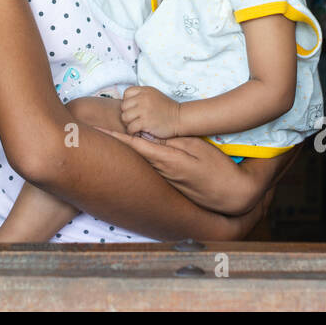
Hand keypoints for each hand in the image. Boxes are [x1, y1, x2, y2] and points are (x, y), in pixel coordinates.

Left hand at [93, 127, 260, 217]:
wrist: (230, 194)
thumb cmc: (217, 168)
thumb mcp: (197, 147)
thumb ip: (173, 140)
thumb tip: (151, 133)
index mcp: (166, 160)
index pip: (134, 146)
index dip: (114, 138)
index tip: (96, 131)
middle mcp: (161, 171)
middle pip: (133, 153)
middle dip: (115, 142)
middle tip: (95, 131)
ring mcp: (165, 178)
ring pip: (141, 160)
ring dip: (127, 149)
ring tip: (110, 137)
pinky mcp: (170, 182)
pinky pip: (151, 166)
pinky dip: (141, 156)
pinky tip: (138, 149)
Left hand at [119, 86, 182, 138]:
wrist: (179, 118)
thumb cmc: (166, 109)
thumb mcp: (153, 96)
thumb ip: (140, 96)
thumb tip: (124, 104)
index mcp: (145, 90)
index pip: (126, 93)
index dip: (128, 102)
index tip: (135, 109)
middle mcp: (143, 98)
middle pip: (123, 107)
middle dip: (128, 114)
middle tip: (135, 119)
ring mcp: (144, 109)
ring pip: (125, 117)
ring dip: (129, 124)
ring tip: (137, 125)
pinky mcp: (145, 121)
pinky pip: (130, 128)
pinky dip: (133, 132)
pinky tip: (139, 131)